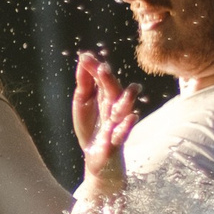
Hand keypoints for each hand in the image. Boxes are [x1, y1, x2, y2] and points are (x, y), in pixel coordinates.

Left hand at [72, 51, 137, 196]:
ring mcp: (116, 123)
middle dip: (109, 80)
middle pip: (114, 91)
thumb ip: (84, 83)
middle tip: (102, 68)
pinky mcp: (116, 141)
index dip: (95, 68)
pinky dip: (126, 126)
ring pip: (124, 110)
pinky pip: (123, 133)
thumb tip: (84, 58)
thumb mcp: (83, 103)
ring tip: (131, 90)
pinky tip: (129, 118)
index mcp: (104, 95)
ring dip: (126, 100)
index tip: (85, 57)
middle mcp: (113, 107)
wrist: (96, 156)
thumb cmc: (91, 126)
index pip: (101, 78)